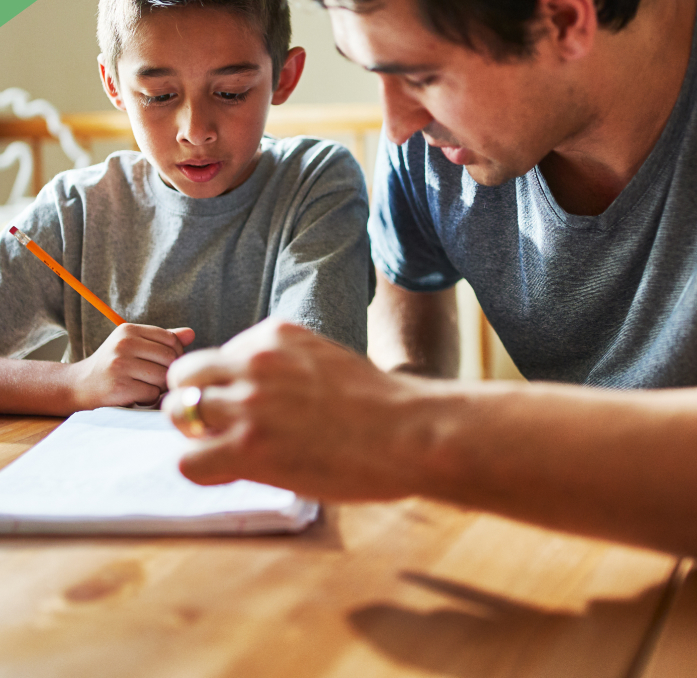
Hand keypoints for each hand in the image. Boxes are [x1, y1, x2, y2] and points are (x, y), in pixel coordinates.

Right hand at [71, 323, 194, 409]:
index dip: (176, 353)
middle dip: (168, 371)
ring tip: (145, 385)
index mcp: (129, 330)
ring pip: (163, 377)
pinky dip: (149, 397)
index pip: (170, 339)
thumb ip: (163, 339)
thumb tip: (191, 333)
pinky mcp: (119, 386)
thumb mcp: (134, 345)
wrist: (80, 385)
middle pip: (169, 358)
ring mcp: (120, 365)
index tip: (165, 363)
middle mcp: (124, 344)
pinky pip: (152, 393)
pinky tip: (137, 395)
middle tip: (156, 378)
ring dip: (159, 386)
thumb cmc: (115, 364)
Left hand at [164, 319, 426, 500]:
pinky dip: (203, 470)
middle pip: (185, 374)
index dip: (228, 384)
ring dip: (195, 433)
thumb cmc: (380, 403)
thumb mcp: (326, 359)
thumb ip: (288, 366)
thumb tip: (266, 395)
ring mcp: (248, 401)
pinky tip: (232, 473)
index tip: (250, 406)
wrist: (406, 431)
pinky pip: (189, 459)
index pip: (221, 354)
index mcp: (274, 333)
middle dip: (196, 400)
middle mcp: (254, 359)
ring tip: (223, 451)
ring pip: (178, 412)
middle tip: (220, 427)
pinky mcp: (247, 446)